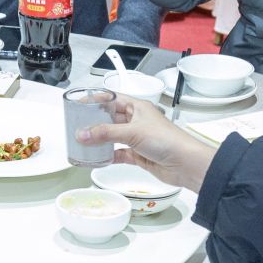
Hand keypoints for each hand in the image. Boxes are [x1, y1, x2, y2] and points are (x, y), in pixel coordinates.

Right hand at [77, 94, 219, 192]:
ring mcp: (137, 138)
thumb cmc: (167, 139)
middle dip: (94, 122)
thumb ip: (105, 133)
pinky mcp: (138, 154)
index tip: (79, 104)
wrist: (185, 163)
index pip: (112, 98)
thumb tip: (82, 134)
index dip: (96, 99)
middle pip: (110, 118)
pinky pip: (118, 153)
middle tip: (77, 126)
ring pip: (113, 137)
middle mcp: (137, 121)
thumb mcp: (132, 132)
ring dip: (100, 140)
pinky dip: (108, 156)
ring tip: (83, 143)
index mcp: (137, 107)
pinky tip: (98, 158)